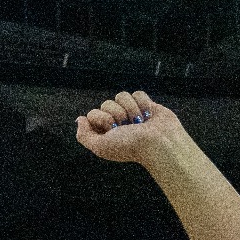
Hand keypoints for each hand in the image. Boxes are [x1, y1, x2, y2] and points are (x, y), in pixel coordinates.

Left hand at [74, 90, 190, 166]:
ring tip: (139, 122)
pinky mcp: (145, 105)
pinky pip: (137, 93)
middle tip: (128, 126)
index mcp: (104, 132)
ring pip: (121, 96)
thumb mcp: (100, 146)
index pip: (92, 114)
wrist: (159, 142)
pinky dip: (143, 103)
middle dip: (118, 113)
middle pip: (107, 103)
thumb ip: (84, 136)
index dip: (102, 118)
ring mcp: (131, 113)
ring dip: (131, 108)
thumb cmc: (130, 146)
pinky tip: (148, 115)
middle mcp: (116, 122)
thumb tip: (80, 119)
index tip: (112, 130)